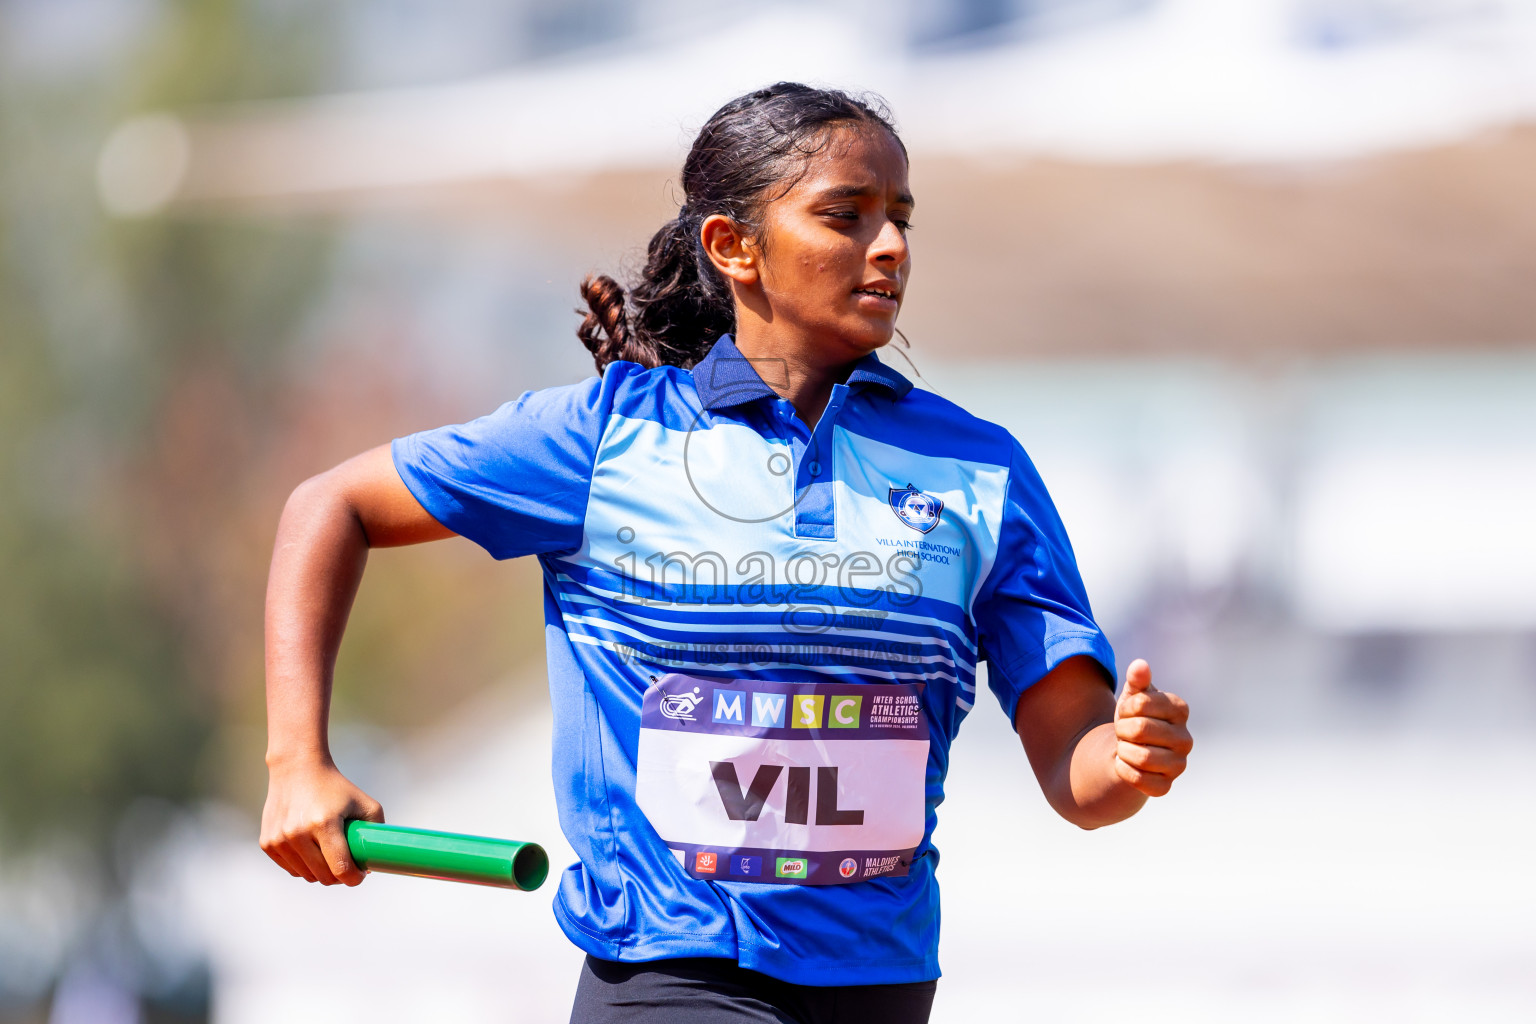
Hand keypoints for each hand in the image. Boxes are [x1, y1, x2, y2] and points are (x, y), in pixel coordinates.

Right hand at [259, 759, 383, 885]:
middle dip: (340, 877)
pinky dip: (304, 866)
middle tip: (348, 864)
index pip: (341, 869)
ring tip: (331, 856)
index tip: (361, 874)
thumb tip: (373, 863)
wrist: (297, 769)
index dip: (354, 878)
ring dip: (321, 872)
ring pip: (307, 876)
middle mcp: (297, 833)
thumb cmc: (336, 787)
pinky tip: (312, 850)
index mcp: (324, 823)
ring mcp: (279, 840)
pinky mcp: (267, 843)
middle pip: (324, 876)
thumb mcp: (365, 803)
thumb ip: (377, 830)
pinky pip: (291, 869)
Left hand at [1112, 660, 1191, 797]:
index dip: (1125, 707)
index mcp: (1180, 710)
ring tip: (1124, 746)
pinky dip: (1123, 770)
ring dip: (1122, 750)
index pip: (1142, 703)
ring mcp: (1179, 764)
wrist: (1129, 748)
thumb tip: (1140, 665)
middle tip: (1123, 731)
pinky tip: (1124, 763)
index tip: (1125, 711)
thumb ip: (1137, 680)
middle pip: (1140, 730)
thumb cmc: (1134, 717)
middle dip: (1121, 729)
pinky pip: (1139, 780)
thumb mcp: (1133, 696)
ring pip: (1141, 757)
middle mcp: (1186, 739)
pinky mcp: (1166, 786)